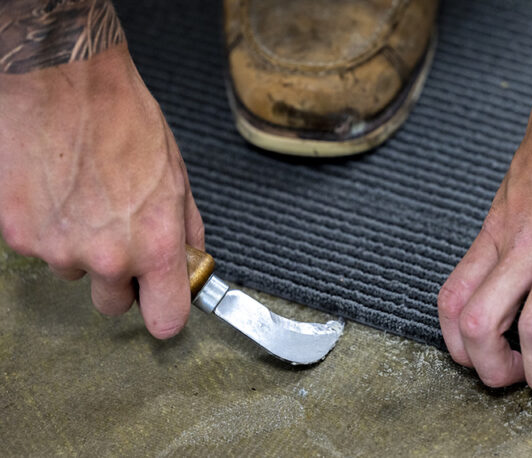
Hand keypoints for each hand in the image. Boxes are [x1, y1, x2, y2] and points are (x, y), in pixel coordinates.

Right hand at [0, 45, 204, 337]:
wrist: (63, 81)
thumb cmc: (124, 119)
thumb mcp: (177, 174)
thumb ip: (186, 227)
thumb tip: (192, 258)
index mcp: (155, 244)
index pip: (165, 319)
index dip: (164, 312)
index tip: (160, 303)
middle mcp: (107, 256)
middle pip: (112, 305)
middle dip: (117, 280)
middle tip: (116, 236)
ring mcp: (58, 249)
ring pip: (72, 273)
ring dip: (79, 249)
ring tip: (84, 198)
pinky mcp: (19, 235)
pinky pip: (40, 249)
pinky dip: (47, 228)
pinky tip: (55, 190)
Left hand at [437, 67, 531, 393]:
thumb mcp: (515, 184)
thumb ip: (510, 227)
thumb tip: (508, 262)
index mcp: (499, 231)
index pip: (452, 301)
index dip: (457, 346)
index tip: (482, 358)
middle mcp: (525, 244)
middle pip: (480, 327)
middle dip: (493, 372)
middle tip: (520, 381)